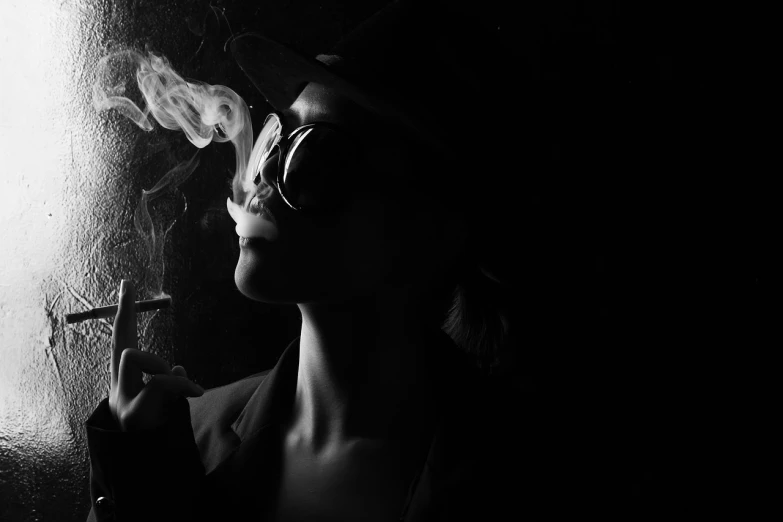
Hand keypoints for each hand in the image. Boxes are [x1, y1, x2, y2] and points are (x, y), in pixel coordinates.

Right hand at [108, 280, 203, 430]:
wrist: (143, 465)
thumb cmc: (155, 430)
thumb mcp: (163, 401)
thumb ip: (167, 381)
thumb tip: (180, 367)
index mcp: (125, 381)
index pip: (122, 339)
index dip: (124, 313)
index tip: (126, 285)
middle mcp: (116, 388)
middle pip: (121, 344)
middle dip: (131, 325)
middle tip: (138, 306)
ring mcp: (121, 400)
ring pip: (137, 359)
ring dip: (163, 367)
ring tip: (181, 387)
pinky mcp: (133, 413)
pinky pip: (162, 383)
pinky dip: (181, 384)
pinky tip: (194, 392)